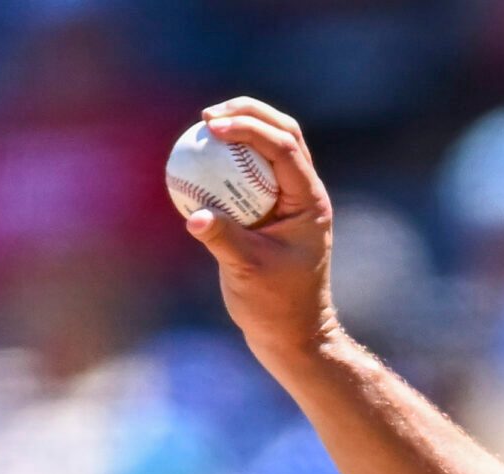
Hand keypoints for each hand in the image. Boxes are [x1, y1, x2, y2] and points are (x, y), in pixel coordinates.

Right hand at [179, 97, 339, 363]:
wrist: (293, 331)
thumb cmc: (276, 306)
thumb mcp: (247, 272)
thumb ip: (223, 240)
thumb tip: (194, 217)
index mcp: (309, 202)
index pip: (284, 147)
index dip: (249, 128)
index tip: (211, 126)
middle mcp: (305, 194)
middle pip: (284, 132)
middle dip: (248, 113)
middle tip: (207, 116)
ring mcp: (291, 199)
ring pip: (271, 146)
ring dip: (241, 127)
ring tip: (204, 125)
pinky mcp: (272, 208)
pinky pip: (251, 169)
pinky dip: (228, 156)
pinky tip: (197, 154)